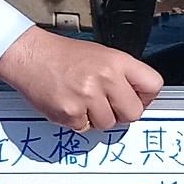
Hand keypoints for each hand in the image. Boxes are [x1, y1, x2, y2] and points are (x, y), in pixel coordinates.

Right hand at [0, 26, 163, 132]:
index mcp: (117, 61)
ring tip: (84, 101)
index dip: (146, 96)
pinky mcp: (70, 113)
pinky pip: (85, 129)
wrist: (30, 56)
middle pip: (134, 113)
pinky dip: (79, 121)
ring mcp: (87, 97)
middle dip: (123, 113)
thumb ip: (123, 74)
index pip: (153, 85)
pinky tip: (71, 104)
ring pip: (108, 124)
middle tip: (108, 104)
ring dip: (98, 118)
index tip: (137, 98)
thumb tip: (139, 97)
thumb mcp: (102, 54)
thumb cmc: (63, 55)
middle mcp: (105, 78)